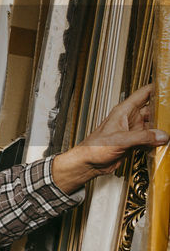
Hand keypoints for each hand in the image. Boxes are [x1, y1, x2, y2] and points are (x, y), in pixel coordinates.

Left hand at [51, 85, 167, 192]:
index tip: (168, 87)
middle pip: (152, 110)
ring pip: (152, 126)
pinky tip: (163, 143)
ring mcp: (132, 131)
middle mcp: (129, 119)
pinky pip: (150, 139)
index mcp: (124, 111)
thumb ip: (142, 137)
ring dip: (161, 128)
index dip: (156, 88)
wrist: (89, 162)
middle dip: (163, 111)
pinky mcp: (134, 143)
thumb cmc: (94, 147)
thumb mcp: (121, 140)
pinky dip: (157, 141)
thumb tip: (161, 135)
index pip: (143, 94)